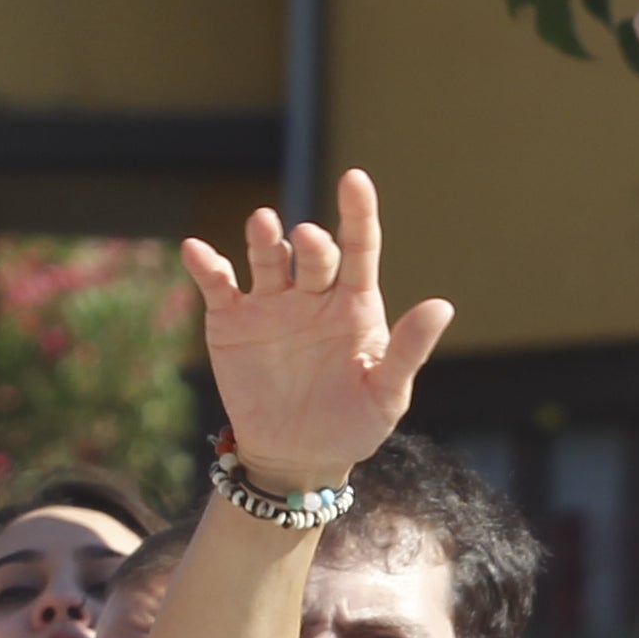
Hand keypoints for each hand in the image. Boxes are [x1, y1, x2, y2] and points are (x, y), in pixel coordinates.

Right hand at [182, 171, 455, 494]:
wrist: (298, 458)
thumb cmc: (351, 424)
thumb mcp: (386, 395)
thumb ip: (408, 351)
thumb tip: (442, 306)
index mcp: (354, 304)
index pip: (360, 247)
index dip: (358, 212)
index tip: (354, 180)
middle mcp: (312, 294)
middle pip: (312, 254)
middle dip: (311, 244)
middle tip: (308, 240)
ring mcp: (270, 304)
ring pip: (267, 259)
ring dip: (264, 240)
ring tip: (263, 224)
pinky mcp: (231, 321)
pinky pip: (218, 285)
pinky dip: (206, 264)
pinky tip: (196, 250)